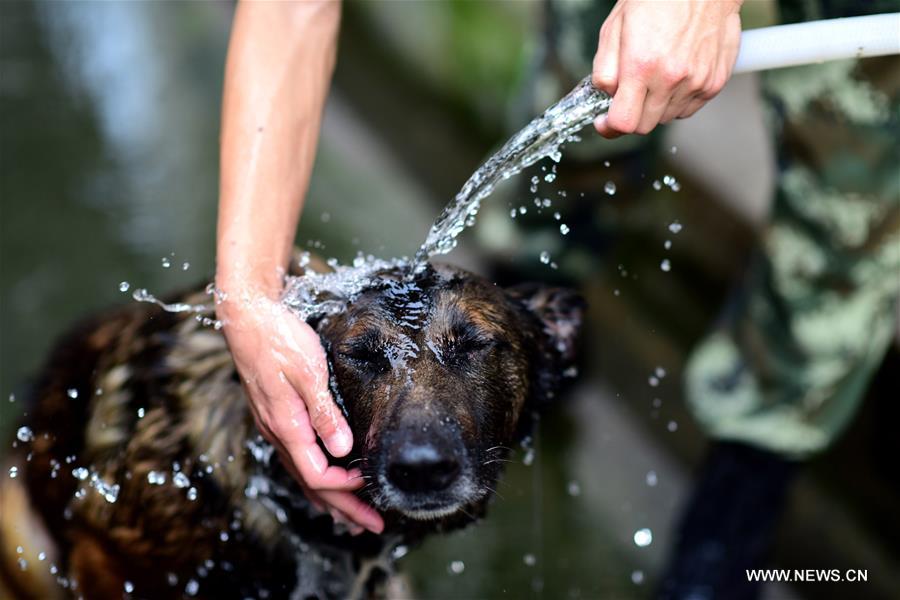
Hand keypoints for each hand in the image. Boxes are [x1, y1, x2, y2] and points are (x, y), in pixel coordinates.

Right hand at [217, 287, 383, 534]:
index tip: (373, 485)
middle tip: (374, 527)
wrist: (246, 317)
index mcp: (286, 426)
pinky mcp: (276, 418)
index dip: (347, 487)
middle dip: (344, 509)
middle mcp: (278, 433)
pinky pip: (297, 461)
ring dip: (330, 500)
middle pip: (311, 486)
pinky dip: (315, 480)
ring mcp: (274, 428)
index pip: (318, 475)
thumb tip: (343, 448)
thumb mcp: (308, 370)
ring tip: (353, 520)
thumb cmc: (279, 339)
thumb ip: (324, 411)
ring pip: (303, 477)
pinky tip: (326, 483)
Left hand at [592, 0, 741, 137]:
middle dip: (631, 115)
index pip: (624, 122)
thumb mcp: (615, 27)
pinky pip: (689, 108)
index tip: (605, 122)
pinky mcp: (714, 82)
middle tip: (629, 96)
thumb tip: (606, 96)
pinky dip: (677, 100)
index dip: (610, 127)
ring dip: (655, 106)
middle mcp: (671, 78)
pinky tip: (674, 76)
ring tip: (656, 76)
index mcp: (642, 65)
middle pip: (644, 126)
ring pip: (666, 118)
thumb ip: (604, 69)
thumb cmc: (657, 0)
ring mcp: (696, 82)